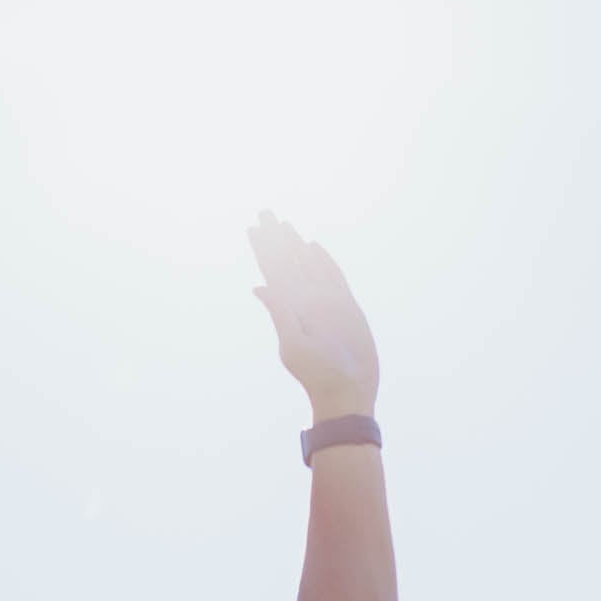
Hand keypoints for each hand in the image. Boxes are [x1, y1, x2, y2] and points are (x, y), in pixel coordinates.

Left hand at [249, 213, 378, 424]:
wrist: (348, 390)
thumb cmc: (317, 373)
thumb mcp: (293, 344)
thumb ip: (280, 313)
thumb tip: (260, 285)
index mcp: (289, 308)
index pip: (273, 271)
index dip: (263, 249)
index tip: (252, 227)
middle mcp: (305, 302)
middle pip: (287, 262)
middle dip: (276, 238)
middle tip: (264, 211)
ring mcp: (325, 302)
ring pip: (308, 265)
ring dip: (294, 245)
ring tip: (284, 225)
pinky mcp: (346, 306)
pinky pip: (333, 276)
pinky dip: (323, 260)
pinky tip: (312, 247)